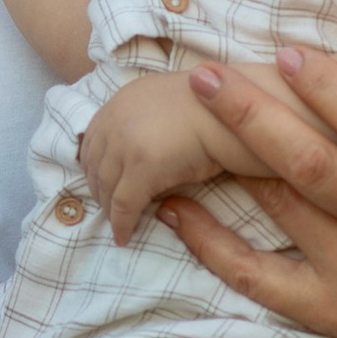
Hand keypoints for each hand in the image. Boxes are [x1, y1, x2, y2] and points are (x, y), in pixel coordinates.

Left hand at [77, 74, 247, 236]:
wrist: (243, 111)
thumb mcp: (171, 110)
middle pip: (94, 164)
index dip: (93, 167)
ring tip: (118, 226)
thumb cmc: (219, 112)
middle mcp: (118, 116)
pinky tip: (125, 237)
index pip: (93, 139)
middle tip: (108, 212)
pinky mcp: (143, 165)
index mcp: (123, 100)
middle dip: (98, 190)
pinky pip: (124, 204)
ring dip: (109, 210)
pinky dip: (122, 223)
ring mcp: (128, 140)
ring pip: (107, 186)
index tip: (100, 187)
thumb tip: (138, 158)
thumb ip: (148, 126)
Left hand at [156, 47, 336, 337]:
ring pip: (287, 213)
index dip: (334, 91)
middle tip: (207, 75)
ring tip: (183, 121)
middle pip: (319, 166)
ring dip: (230, 166)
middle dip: (256, 117)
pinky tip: (175, 209)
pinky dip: (211, 244)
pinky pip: (260, 278)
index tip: (292, 54)